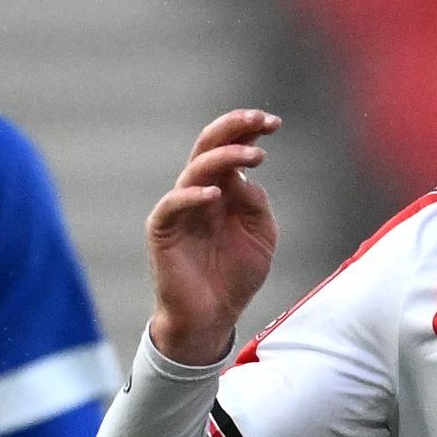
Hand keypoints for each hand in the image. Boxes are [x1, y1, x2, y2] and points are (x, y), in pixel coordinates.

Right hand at [146, 107, 281, 364]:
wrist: (212, 317)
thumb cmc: (234, 276)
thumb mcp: (260, 237)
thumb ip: (256, 205)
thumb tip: (246, 179)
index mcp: (223, 190)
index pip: (231, 149)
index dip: (248, 131)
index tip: (273, 123)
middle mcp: (199, 192)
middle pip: (208, 147)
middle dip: (233, 129)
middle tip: (259, 119)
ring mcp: (180, 209)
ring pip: (195, 170)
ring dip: (224, 158)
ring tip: (252, 155)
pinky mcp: (163, 231)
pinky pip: (172, 206)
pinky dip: (191, 196)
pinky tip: (215, 193)